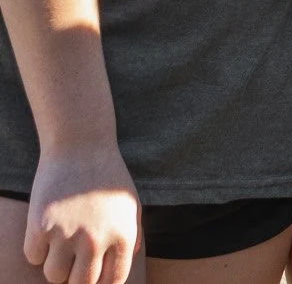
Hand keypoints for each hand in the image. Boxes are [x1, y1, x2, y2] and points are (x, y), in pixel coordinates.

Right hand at [22, 146, 137, 283]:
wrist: (81, 147)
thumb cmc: (107, 176)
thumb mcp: (130, 204)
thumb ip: (132, 233)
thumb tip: (129, 258)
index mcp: (123, 236)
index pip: (113, 280)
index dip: (102, 283)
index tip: (93, 276)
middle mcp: (96, 240)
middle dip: (76, 279)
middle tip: (73, 265)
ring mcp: (67, 235)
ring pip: (54, 275)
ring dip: (55, 265)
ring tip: (59, 246)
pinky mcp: (40, 227)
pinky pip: (33, 257)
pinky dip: (36, 249)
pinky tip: (45, 231)